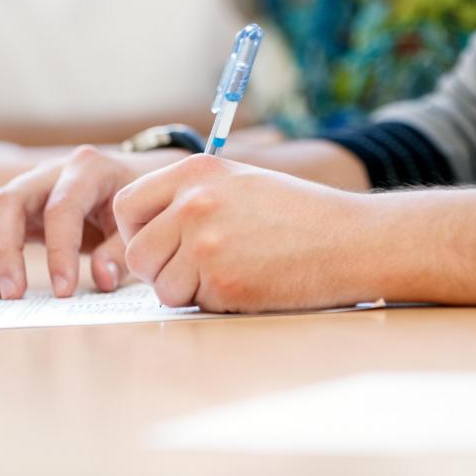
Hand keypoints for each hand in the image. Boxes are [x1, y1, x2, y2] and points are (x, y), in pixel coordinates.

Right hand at [0, 146, 185, 299]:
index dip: (59, 252)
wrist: (126, 180)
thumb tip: (101, 279)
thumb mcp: (136, 223)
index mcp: (88, 169)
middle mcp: (50, 170)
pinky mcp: (13, 203)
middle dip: (4, 251)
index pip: (62, 209)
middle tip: (11, 295)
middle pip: (9, 202)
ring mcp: (27, 183)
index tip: (63, 291)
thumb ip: (121, 251)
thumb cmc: (131, 204)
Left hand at [113, 154, 375, 312]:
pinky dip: (212, 302)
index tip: (158, 242)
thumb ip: (190, 194)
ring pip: (160, 285)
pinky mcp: (223, 282)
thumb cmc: (299, 212)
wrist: (350, 239)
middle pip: (136, 251)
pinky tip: (246, 283)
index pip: (126, 205)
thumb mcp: (239, 180)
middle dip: (157, 268)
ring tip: (227, 273)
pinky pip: (192, 304)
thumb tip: (145, 225)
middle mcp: (194, 203)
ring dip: (185, 289)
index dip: (135, 231)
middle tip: (191, 269)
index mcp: (195, 172)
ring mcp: (206, 243)